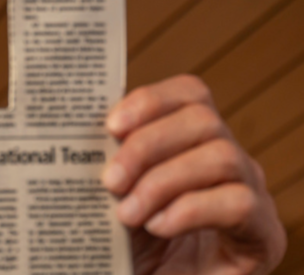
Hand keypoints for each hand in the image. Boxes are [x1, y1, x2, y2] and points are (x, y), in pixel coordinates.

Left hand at [104, 75, 285, 274]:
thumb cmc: (131, 247)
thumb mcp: (111, 196)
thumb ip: (107, 161)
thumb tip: (78, 131)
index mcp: (194, 141)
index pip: (189, 94)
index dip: (151, 101)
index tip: (110, 125)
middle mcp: (229, 160)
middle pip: (203, 120)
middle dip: (148, 145)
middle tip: (110, 180)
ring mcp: (251, 194)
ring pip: (221, 157)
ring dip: (163, 182)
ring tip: (127, 213)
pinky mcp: (263, 235)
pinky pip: (238, 203)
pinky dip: (191, 210)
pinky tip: (158, 226)